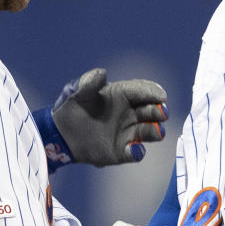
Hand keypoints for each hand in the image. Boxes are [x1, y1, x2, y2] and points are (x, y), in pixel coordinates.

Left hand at [49, 68, 167, 166]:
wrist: (62, 133)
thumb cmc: (72, 107)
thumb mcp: (77, 92)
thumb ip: (89, 83)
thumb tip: (101, 73)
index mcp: (122, 94)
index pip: (141, 91)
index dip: (152, 92)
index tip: (161, 95)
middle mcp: (130, 113)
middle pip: (151, 110)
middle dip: (158, 111)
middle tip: (162, 112)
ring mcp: (128, 132)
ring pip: (149, 131)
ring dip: (156, 131)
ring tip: (158, 131)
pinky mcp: (123, 151)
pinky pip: (135, 152)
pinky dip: (138, 152)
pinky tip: (136, 149)